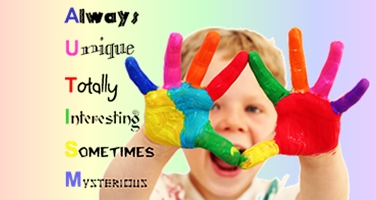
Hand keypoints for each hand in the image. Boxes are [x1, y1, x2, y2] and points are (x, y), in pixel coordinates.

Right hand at [125, 31, 247, 165]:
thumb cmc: (185, 133)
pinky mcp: (155, 96)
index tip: (246, 56)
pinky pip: (144, 83)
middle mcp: (188, 90)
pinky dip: (137, 74)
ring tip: (174, 36)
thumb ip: (221, 147)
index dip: (232, 71)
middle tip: (215, 35)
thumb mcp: (204, 140)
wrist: (164, 137)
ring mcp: (171, 91)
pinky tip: (130, 62)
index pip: (221, 84)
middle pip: (199, 69)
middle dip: (206, 53)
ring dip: (172, 53)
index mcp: (202, 99)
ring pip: (171, 69)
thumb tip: (241, 160)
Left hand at [240, 28, 369, 168]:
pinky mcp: (332, 110)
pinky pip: (345, 100)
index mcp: (285, 102)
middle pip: (298, 71)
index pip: (270, 85)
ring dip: (332, 62)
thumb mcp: (277, 146)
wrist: (314, 149)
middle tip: (294, 30)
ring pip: (325, 78)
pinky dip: (354, 93)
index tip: (250, 56)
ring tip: (338, 44)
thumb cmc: (294, 142)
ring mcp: (318, 101)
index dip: (261, 72)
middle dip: (296, 51)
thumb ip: (261, 151)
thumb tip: (242, 162)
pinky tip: (364, 82)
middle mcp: (301, 96)